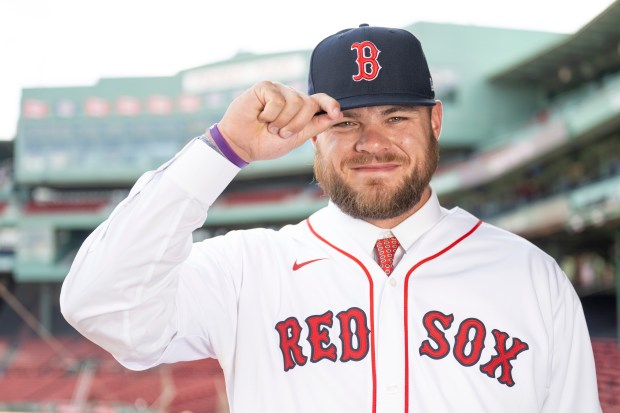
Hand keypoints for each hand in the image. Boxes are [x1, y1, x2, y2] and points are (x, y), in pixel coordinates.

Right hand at [214, 81, 341, 161]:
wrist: (241, 145)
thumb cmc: (266, 143)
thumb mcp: (295, 138)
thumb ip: (315, 126)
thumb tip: (337, 116)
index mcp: (301, 110)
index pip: (321, 101)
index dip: (330, 104)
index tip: (336, 113)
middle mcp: (292, 97)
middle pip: (309, 104)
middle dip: (297, 124)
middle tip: (281, 133)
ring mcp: (279, 90)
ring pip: (294, 102)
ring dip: (281, 121)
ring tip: (269, 126)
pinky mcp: (265, 86)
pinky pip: (277, 100)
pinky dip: (269, 114)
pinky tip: (260, 117)